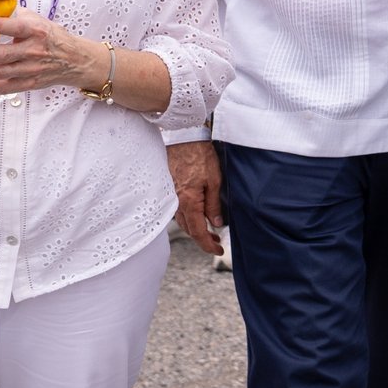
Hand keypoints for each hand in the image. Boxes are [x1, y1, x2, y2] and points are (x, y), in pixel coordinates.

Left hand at [0, 7, 105, 96]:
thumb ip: (13, 13)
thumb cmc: (51, 36)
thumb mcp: (37, 19)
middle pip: (2, 55)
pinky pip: (1, 88)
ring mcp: (30, 70)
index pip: (16, 28)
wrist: (74, 60)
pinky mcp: (26, 84)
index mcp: (37, 32)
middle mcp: (34, 52)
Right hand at [167, 141, 223, 255]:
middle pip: (188, 229)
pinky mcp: (169, 189)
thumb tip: (216, 224)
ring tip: (209, 230)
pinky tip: (196, 215)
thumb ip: (213, 205)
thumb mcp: (214, 180)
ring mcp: (171, 196)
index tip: (218, 250)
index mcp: (188, 202)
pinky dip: (187, 218)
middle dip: (203, 239)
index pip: (197, 232)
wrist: (184, 137)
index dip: (208, 245)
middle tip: (217, 242)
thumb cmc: (200, 155)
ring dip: (195, 229)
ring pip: (182, 221)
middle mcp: (176, 202)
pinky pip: (177, 210)